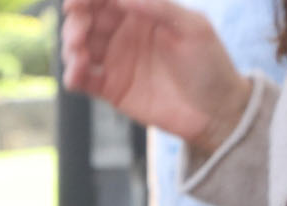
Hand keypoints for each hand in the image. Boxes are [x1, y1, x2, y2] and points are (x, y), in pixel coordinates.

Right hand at [60, 0, 249, 156]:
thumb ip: (157, 7)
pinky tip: (76, 74)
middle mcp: (126, 32)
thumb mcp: (192, 27)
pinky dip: (73, 75)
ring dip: (71, 46)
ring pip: (80, 46)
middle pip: (88, 18)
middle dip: (76, 21)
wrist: (215, 113)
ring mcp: (117, 60)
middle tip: (78, 33)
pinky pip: (83, 79)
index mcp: (145, 10)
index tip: (76, 2)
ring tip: (78, 54)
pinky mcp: (111, 89)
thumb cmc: (211, 65)